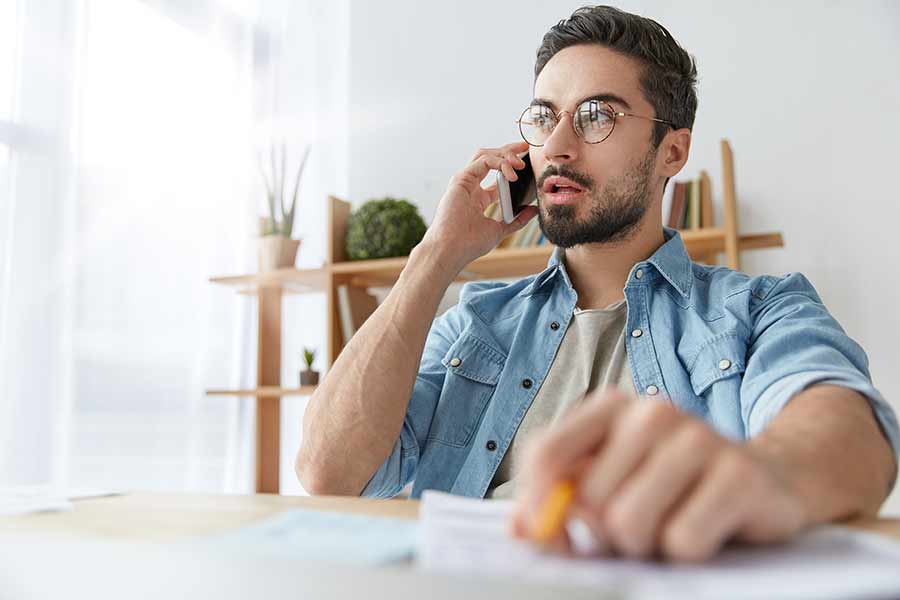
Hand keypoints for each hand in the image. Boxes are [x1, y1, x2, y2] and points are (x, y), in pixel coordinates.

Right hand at [419, 142, 538, 272]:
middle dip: (508, 151)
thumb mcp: (500, 230)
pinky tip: (510, 172)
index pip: (497, 174)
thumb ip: (517, 220)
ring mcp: (465, 182)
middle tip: (525, 148)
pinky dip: (498, 162)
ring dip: (505, 155)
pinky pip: (483, 161)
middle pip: (490, 159)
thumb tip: (532, 210)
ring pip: (485, 155)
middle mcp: (471, 187)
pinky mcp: (461, 179)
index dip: (512, 166)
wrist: (453, 250)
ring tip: (520, 162)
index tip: (527, 164)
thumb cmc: (470, 244)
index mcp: (479, 198)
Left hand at [511, 388, 809, 561]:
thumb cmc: (672, 485)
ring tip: (668, 525)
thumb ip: (560, 499)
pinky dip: (687, 552)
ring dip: (645, 544)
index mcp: (611, 406)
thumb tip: (521, 530)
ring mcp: (699, 437)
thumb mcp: (611, 481)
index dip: (536, 504)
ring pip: (629, 523)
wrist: (767, 478)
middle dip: (605, 533)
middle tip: (637, 526)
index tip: (546, 536)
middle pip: (588, 500)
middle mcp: (652, 411)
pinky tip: (706, 528)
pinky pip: (682, 541)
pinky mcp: (738, 476)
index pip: (546, 453)